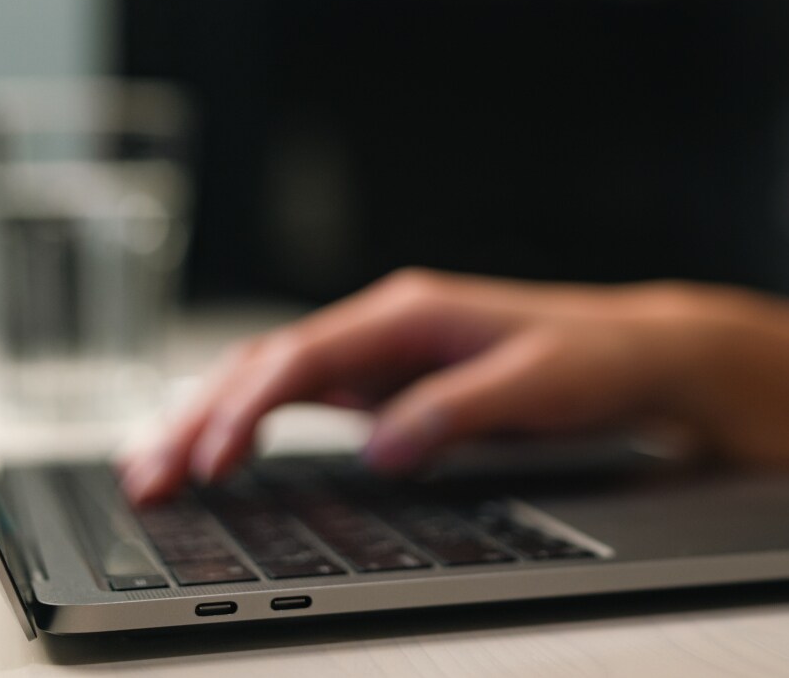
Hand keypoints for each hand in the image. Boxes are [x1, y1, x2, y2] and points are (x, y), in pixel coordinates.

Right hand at [117, 269, 788, 503]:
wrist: (643, 350)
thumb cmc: (596, 358)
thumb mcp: (535, 385)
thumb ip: (455, 413)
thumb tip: (380, 447)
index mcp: (411, 312)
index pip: (304, 358)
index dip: (248, 408)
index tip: (212, 458)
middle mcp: (387, 322)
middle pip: (267, 364)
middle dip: (198, 416)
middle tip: (145, 476)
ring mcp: (385, 350)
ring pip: (273, 379)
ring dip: (210, 419)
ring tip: (153, 469)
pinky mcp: (392, 379)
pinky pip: (304, 397)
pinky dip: (251, 422)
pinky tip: (218, 453)